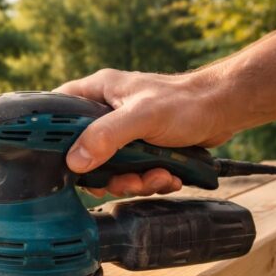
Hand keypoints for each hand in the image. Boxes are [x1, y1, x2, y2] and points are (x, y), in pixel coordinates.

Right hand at [54, 69, 233, 197]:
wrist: (223, 111)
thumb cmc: (186, 101)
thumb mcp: (141, 116)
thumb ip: (106, 136)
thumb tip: (76, 160)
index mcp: (96, 93)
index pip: (57, 111)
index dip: (52, 136)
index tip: (63, 160)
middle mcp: (105, 113)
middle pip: (82, 152)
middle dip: (105, 174)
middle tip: (122, 178)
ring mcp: (122, 133)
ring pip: (108, 169)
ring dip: (132, 182)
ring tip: (156, 176)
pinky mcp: (139, 150)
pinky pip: (130, 174)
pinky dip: (148, 181)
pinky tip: (166, 175)